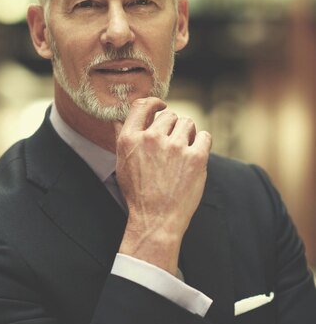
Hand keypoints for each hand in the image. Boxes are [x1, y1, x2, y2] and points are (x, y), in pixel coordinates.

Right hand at [113, 97, 211, 275]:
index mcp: (131, 138)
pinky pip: (204, 136)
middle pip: (169, 115)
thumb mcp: (122, 163)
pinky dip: (202, 144)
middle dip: (172, 127)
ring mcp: (175, 147)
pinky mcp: (196, 157)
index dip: (155, 103)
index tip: (161, 106)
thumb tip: (119, 119)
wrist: (156, 220)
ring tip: (182, 153)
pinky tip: (195, 156)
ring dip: (187, 134)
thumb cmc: (138, 193)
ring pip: (188, 123)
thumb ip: (122, 138)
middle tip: (172, 146)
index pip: (143, 105)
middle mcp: (152, 138)